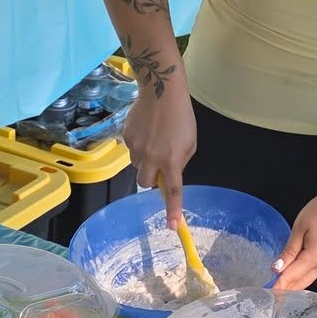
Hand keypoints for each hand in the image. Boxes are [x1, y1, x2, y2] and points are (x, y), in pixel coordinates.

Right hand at [123, 85, 195, 230]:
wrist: (161, 90)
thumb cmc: (182, 116)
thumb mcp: (190, 142)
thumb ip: (180, 161)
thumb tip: (169, 173)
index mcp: (171, 160)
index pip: (172, 191)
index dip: (173, 210)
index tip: (173, 227)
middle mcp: (151, 157)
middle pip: (146, 182)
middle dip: (152, 177)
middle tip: (160, 162)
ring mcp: (136, 148)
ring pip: (138, 164)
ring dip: (146, 158)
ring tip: (155, 137)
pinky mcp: (126, 137)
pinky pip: (131, 149)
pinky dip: (139, 144)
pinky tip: (146, 129)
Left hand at [272, 185, 316, 291]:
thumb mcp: (301, 226)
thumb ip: (289, 250)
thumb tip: (277, 268)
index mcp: (315, 257)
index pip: (292, 277)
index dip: (278, 286)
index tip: (265, 295)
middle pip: (302, 284)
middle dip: (285, 290)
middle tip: (269, 293)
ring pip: (309, 279)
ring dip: (294, 284)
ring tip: (278, 286)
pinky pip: (315, 272)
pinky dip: (302, 277)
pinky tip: (293, 274)